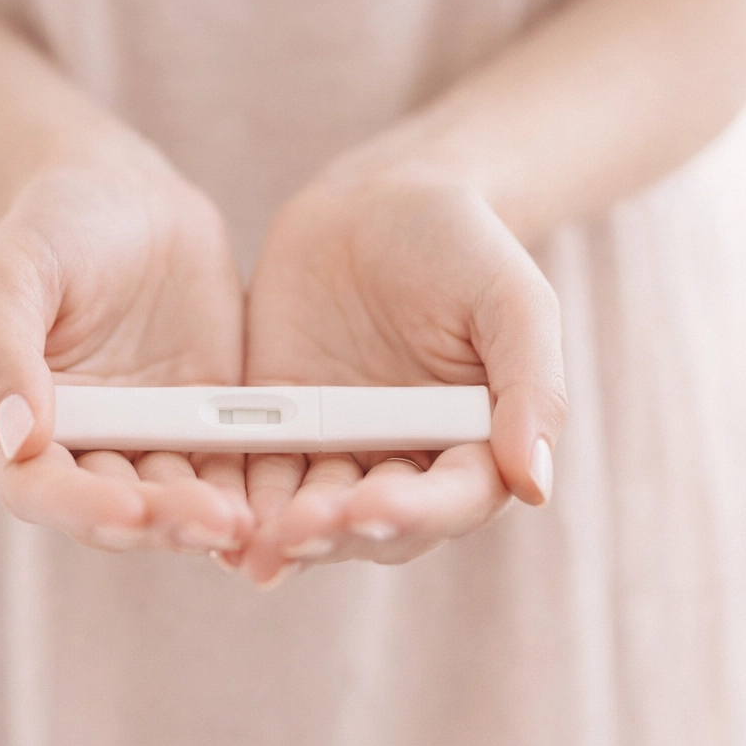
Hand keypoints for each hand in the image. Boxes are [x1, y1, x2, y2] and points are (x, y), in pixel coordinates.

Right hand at [0, 159, 253, 554]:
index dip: (81, 508)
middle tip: (212, 523)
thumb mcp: (11, 273)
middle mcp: (79, 449)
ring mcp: (145, 440)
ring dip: (208, 517)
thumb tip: (17, 437)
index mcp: (10, 425)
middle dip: (162, 523)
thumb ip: (0, 350)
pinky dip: (251, 491)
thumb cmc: (50, 226)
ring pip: (175, 500)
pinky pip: (228, 468)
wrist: (128, 194)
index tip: (128, 510)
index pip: (39, 489)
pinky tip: (281, 500)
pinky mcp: (204, 424)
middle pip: (116, 509)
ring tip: (248, 521)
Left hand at [235, 166, 567, 585]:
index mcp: (475, 448)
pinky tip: (209, 513)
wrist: (378, 201)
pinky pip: (257, 478)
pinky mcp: (280, 434)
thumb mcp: (512, 299)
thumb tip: (536, 485)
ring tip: (249, 544)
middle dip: (336, 533)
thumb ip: (531, 386)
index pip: (451, 501)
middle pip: (374, 526)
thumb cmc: (462, 246)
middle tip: (297, 532)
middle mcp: (406, 466)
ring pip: (310, 516)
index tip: (372, 507)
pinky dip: (235, 502)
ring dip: (281, 535)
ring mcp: (338, 455)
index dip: (413, 513)